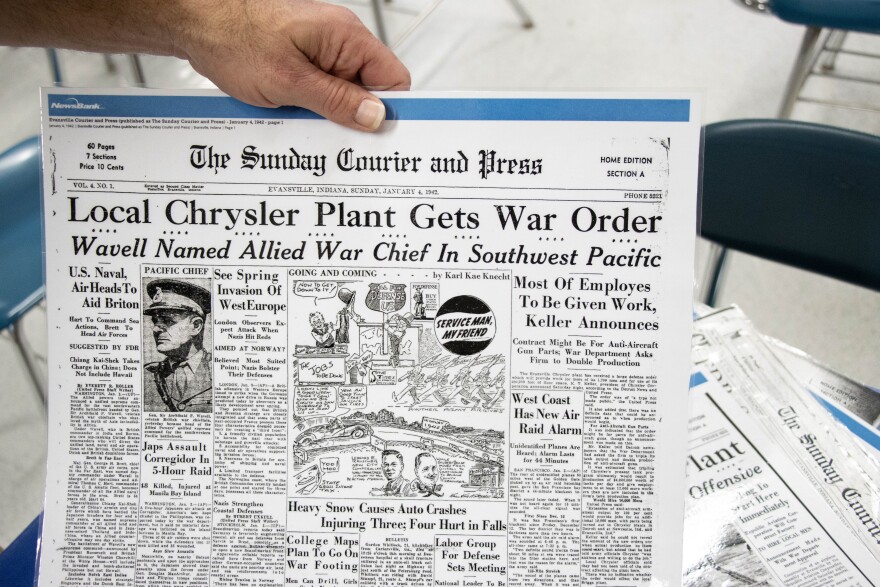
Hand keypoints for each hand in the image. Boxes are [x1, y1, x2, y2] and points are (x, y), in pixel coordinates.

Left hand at [175, 0, 409, 130]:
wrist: (195, 23)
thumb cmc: (233, 36)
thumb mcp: (289, 80)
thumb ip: (337, 101)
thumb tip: (376, 117)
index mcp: (346, 37)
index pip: (393, 79)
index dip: (389, 111)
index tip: (379, 137)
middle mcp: (338, 42)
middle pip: (368, 92)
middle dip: (353, 119)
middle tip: (337, 140)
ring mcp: (320, 53)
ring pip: (342, 97)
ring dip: (327, 116)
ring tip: (303, 123)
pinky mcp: (303, 64)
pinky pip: (320, 93)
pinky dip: (310, 110)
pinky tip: (293, 117)